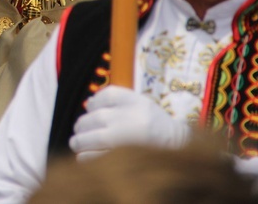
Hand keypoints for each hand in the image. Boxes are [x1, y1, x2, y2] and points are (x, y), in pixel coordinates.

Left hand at [69, 85, 189, 159]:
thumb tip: (87, 105)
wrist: (179, 152)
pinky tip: (86, 156)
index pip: (105, 95)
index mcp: (135, 102)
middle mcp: (128, 119)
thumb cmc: (155, 127)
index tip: (91, 110)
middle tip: (80, 131)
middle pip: (91, 118)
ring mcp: (123, 141)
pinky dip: (84, 157)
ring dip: (78, 141)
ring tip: (78, 143)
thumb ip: (116, 101)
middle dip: (81, 126)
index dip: (93, 103)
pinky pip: (91, 158)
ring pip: (86, 138)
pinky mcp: (120, 161)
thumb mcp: (141, 104)